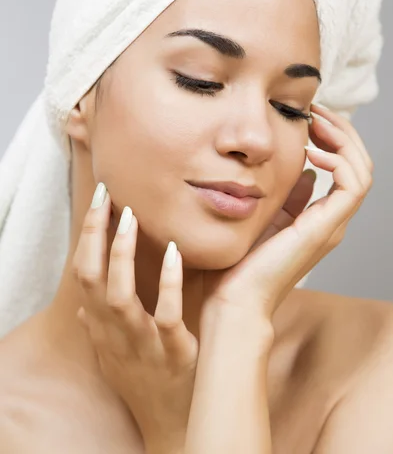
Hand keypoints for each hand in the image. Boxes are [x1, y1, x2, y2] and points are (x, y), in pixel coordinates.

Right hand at [71, 190, 197, 451]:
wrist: (171, 423)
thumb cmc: (141, 381)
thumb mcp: (112, 355)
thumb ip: (97, 328)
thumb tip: (81, 308)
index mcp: (101, 328)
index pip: (83, 275)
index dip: (87, 237)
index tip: (98, 201)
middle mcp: (113, 333)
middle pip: (91, 279)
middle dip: (94, 236)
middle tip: (106, 196)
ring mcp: (142, 344)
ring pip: (119, 296)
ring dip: (121, 254)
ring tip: (130, 216)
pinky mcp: (174, 352)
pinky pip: (167, 315)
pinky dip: (168, 283)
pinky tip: (173, 252)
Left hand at [201, 103, 372, 322]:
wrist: (234, 299)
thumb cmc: (241, 263)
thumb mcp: (267, 217)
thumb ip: (290, 197)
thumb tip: (307, 172)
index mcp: (319, 218)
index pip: (344, 168)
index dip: (332, 138)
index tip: (309, 117)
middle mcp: (331, 221)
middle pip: (358, 164)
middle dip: (341, 132)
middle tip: (317, 111)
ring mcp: (331, 225)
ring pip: (361, 170)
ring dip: (343, 139)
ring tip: (317, 123)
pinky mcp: (325, 228)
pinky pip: (352, 185)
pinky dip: (339, 160)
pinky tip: (313, 150)